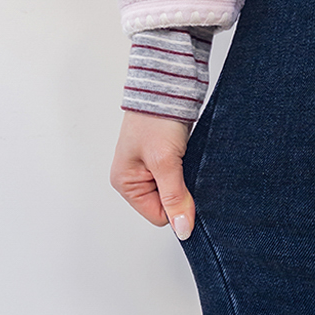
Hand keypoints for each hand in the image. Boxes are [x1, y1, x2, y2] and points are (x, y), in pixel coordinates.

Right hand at [110, 110, 195, 239]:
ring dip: (186, 179)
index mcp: (125, 183)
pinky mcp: (166, 156)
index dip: (176, 207)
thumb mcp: (165, 162)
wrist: (167, 85)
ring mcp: (150, 167)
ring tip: (186, 159)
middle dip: (181, 192)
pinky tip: (189, 155)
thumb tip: (182, 229)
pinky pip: (181, 175)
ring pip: (176, 190)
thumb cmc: (155, 118)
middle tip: (185, 168)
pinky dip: (188, 168)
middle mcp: (135, 178)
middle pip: (167, 204)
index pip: (158, 216)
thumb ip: (174, 197)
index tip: (185, 187)